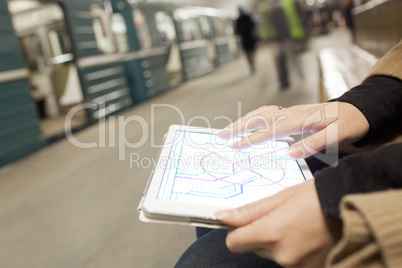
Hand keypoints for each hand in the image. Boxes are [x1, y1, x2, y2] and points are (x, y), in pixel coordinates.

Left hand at [216, 180, 341, 267]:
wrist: (353, 205)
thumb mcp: (280, 197)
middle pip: (255, 248)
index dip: (237, 231)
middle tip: (282, 217)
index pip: (235, 243)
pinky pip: (291, 261)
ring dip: (279, 242)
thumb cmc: (317, 197)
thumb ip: (249, 211)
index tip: (246, 222)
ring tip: (298, 225)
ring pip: (273, 254)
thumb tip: (223, 217)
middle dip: (262, 234)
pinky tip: (307, 236)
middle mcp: (283, 255)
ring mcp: (298, 266)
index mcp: (271, 233)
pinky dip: (294, 250)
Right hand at [218, 102, 368, 157]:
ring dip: (242, 120)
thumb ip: (315, 143)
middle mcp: (291, 112)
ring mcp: (290, 110)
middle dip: (238, 127)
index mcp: (300, 119)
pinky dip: (254, 116)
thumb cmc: (349, 124)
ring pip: (260, 113)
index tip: (236, 146)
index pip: (270, 130)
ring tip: (227, 129)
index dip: (251, 138)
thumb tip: (291, 153)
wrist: (357, 110)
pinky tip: (249, 120)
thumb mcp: (339, 135)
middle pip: (259, 118)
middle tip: (221, 135)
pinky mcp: (291, 112)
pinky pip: (267, 111)